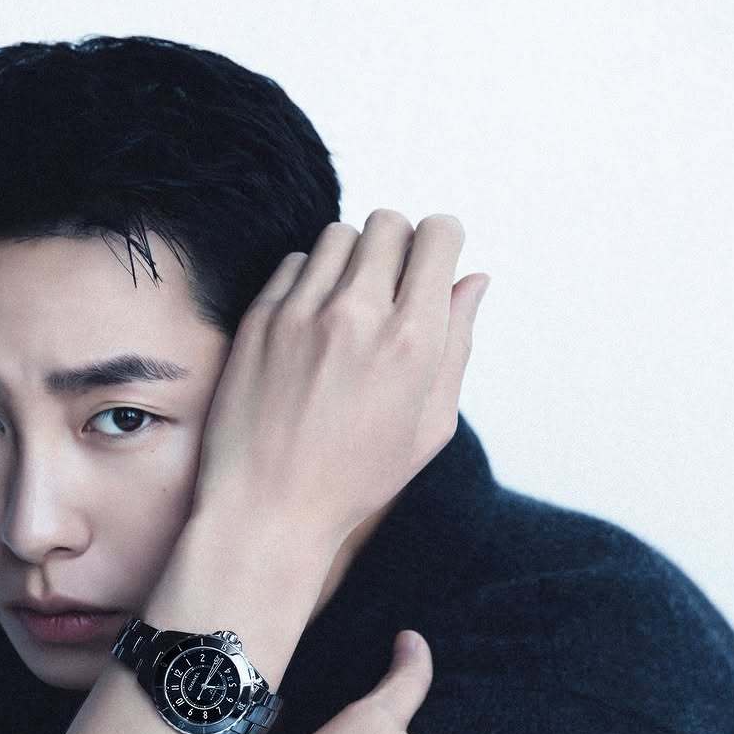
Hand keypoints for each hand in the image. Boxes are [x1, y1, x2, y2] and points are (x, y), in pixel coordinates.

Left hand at [192, 211, 488, 549]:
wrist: (269, 509)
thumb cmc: (355, 478)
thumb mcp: (428, 426)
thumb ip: (456, 345)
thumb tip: (473, 281)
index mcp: (412, 341)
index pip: (438, 235)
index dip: (441, 243)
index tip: (432, 264)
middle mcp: (357, 315)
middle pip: (389, 224)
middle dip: (398, 246)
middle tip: (391, 289)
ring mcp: (302, 313)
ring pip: (339, 235)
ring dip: (352, 259)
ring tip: (348, 307)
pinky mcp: (260, 319)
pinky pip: (295, 263)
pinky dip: (309, 281)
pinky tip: (311, 325)